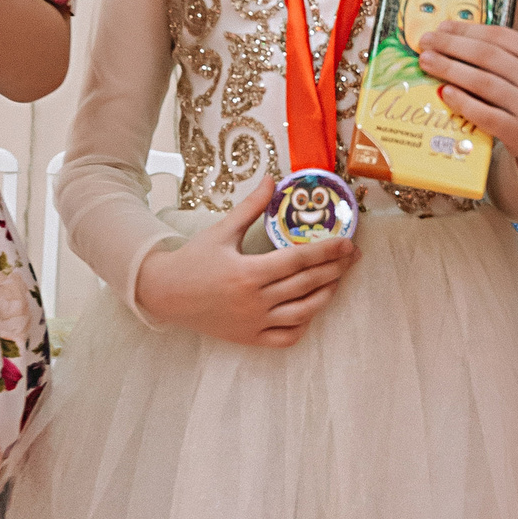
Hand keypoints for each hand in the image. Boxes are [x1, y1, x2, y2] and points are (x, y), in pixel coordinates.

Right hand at [134, 176, 358, 348]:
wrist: (164, 294)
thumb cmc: (193, 260)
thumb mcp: (222, 230)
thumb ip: (251, 207)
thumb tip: (272, 179)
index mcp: (248, 273)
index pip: (298, 260)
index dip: (326, 251)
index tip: (347, 242)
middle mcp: (254, 301)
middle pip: (306, 285)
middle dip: (335, 269)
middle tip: (353, 257)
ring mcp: (254, 323)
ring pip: (302, 313)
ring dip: (325, 296)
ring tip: (337, 280)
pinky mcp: (250, 339)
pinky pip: (286, 338)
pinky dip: (303, 325)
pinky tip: (311, 309)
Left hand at [416, 22, 517, 200]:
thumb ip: (500, 59)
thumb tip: (452, 38)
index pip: (499, 36)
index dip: (467, 29)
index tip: (442, 27)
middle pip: (487, 56)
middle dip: (451, 45)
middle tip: (425, 42)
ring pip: (483, 82)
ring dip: (450, 69)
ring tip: (427, 62)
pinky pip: (485, 114)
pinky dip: (462, 102)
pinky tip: (444, 92)